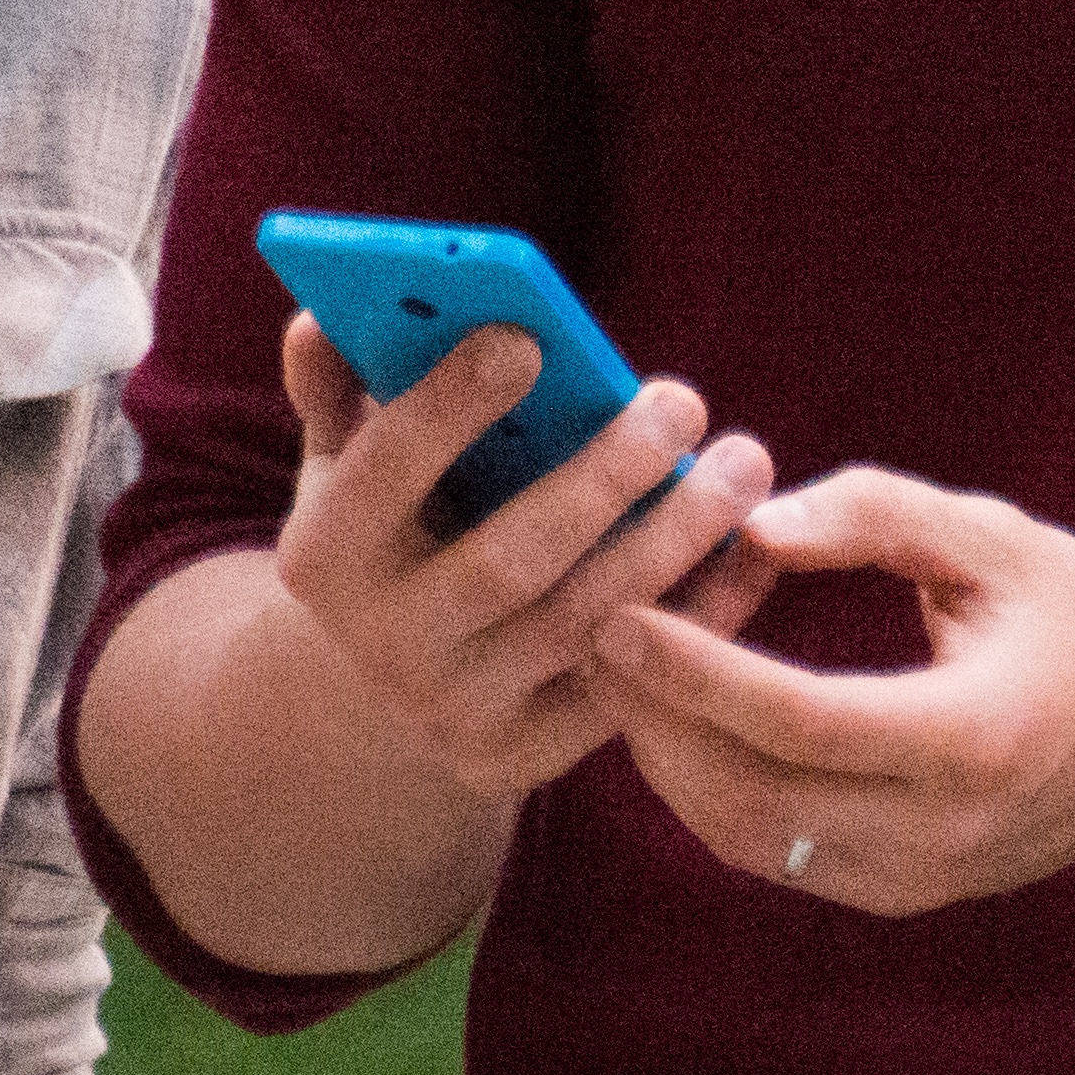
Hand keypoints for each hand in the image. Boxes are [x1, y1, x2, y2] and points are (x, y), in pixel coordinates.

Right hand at [269, 307, 779, 802]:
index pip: (384, 474)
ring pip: (586, 622)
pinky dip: (703, 617)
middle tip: (681, 400)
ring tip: (742, 464)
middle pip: (508, 559)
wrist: (391, 687)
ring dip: (675, 539)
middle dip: (603, 476)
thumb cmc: (393, 531)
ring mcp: (456, 711)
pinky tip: (752, 549)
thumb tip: (321, 317)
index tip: (527, 338)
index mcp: (326, 555)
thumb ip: (338, 387)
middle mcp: (384, 644)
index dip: (450, 407)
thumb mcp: (347, 464)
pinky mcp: (525, 757)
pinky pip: (633, 688)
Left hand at [584, 466, 1074, 911]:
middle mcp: (941, 832)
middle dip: (653, 721)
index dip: (694, 673)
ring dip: (672, 764)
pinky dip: (716, 795)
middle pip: (749, 797)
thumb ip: (873, 515)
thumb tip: (753, 526)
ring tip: (626, 679)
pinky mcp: (906, 896)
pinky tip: (687, 728)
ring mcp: (921, 879)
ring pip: (749, 841)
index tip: (617, 616)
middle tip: (593, 636)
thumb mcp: (995, 539)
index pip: (795, 721)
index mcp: (970, 741)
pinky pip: (779, 856)